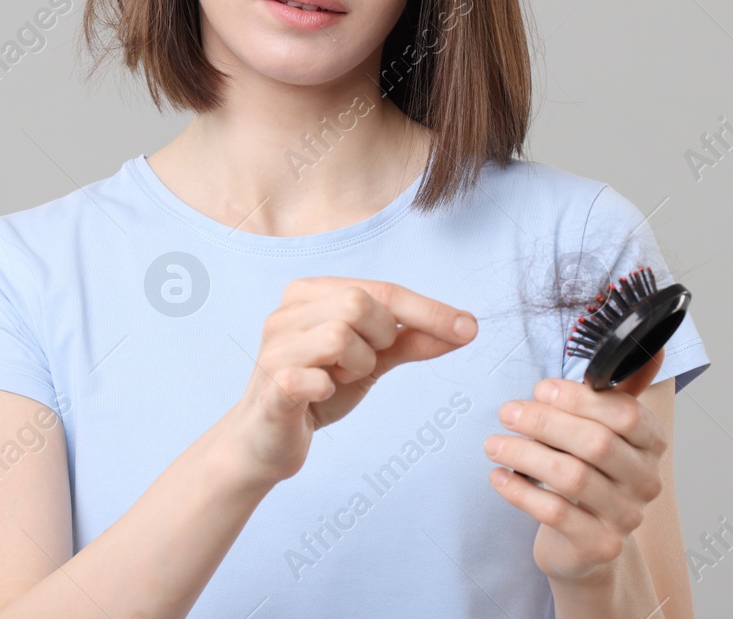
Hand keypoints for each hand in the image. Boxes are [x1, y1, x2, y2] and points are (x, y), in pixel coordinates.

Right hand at [221, 277, 476, 488]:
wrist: (264, 443)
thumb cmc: (315, 392)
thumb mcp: (369, 362)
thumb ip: (410, 341)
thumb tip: (465, 327)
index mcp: (310, 294)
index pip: (381, 289)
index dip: (427, 309)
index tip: (469, 327)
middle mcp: (287, 312)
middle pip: (359, 303)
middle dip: (380, 338)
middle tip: (364, 364)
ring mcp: (274, 347)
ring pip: (339, 334)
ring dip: (357, 364)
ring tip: (340, 379)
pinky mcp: (271, 385)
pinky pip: (311, 376)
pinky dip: (329, 386)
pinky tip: (321, 393)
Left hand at [483, 351, 666, 585]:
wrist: (586, 543)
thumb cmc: (590, 472)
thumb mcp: (605, 427)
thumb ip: (620, 387)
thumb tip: (649, 340)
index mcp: (652, 443)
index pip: (624, 414)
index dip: (579, 399)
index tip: (540, 389)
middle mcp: (645, 480)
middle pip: (596, 443)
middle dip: (544, 423)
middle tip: (506, 412)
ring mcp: (625, 516)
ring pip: (573, 477)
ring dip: (526, 455)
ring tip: (493, 443)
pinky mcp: (598, 545)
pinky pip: (555, 513)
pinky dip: (520, 492)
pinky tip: (497, 476)